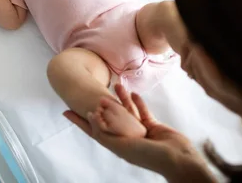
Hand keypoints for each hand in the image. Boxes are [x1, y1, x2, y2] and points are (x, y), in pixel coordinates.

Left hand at [64, 84, 213, 181]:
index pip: (92, 130)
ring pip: (126, 112)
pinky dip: (138, 103)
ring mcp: (140, 132)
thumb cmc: (148, 156)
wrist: (176, 158)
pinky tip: (133, 92)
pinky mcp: (153, 126)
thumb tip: (91, 116)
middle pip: (108, 119)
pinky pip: (142, 112)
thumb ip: (105, 132)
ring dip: (121, 98)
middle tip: (91, 92)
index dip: (79, 121)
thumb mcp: (122, 146)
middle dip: (100, 106)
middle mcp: (126, 138)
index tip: (65, 111)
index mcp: (116, 145)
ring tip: (115, 83)